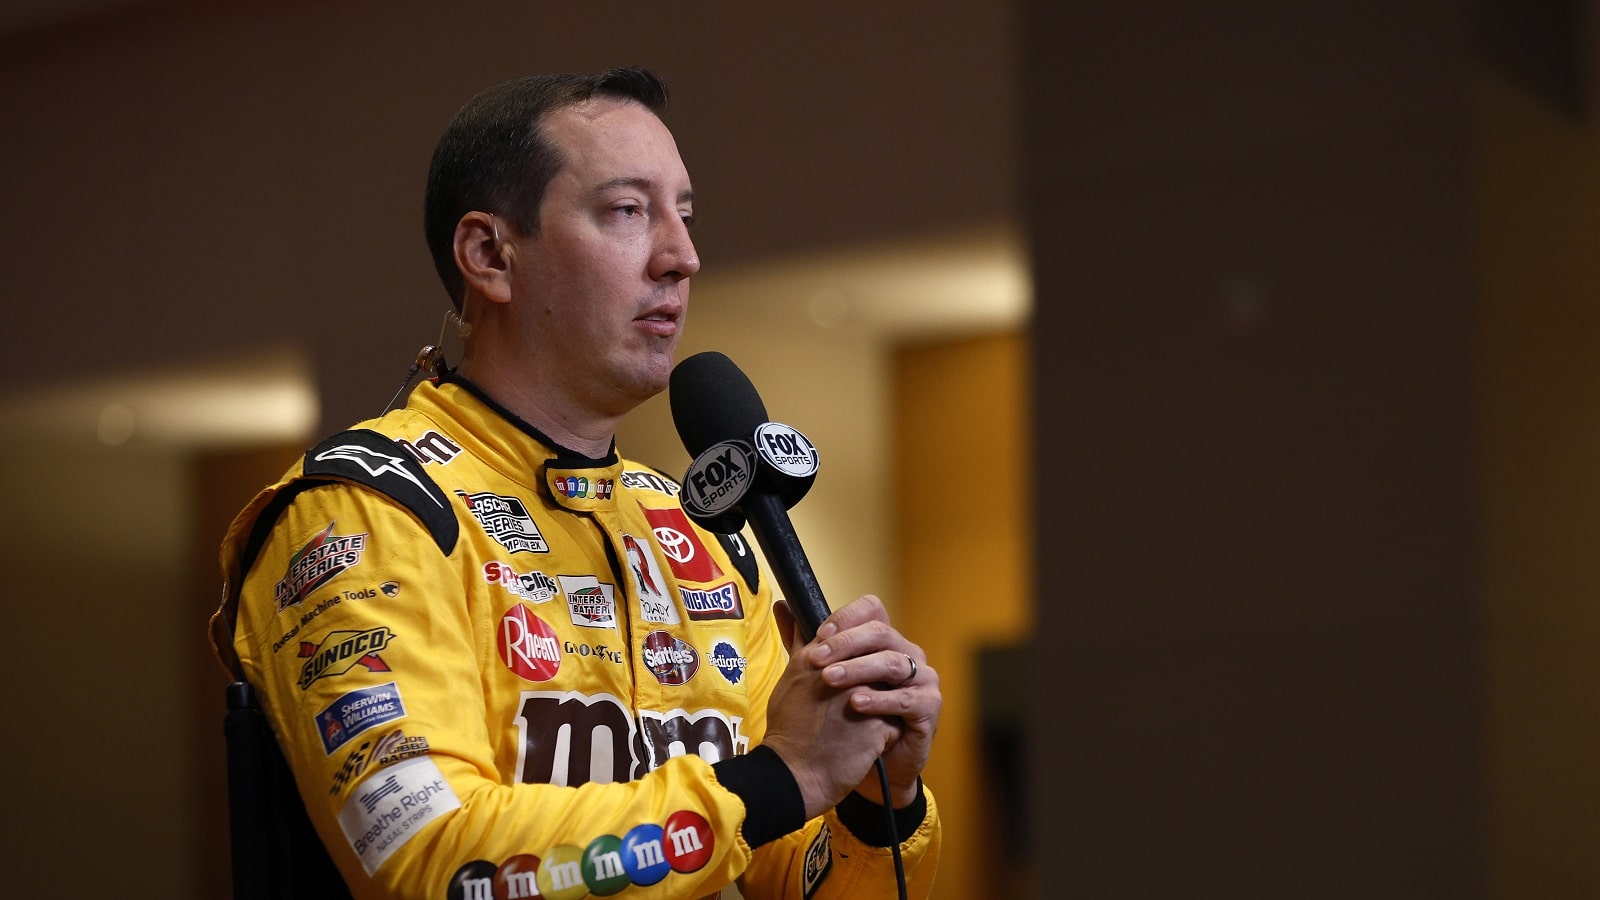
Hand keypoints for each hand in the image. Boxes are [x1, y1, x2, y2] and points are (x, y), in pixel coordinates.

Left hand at [810, 595, 939, 808]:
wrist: (865, 766)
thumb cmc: (846, 718)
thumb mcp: (820, 676)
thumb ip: (805, 642)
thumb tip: (782, 606)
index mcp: (884, 641)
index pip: (872, 610)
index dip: (846, 618)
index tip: (819, 633)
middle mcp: (907, 653)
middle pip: (881, 632)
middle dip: (846, 643)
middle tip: (816, 659)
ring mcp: (922, 679)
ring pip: (892, 662)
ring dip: (858, 669)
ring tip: (828, 680)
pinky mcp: (928, 708)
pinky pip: (906, 699)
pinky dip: (879, 700)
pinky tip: (855, 703)